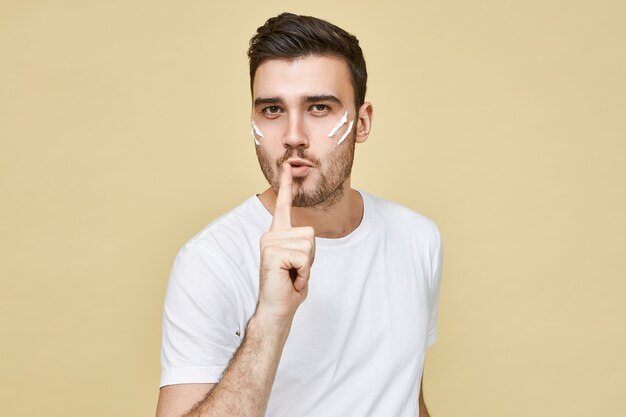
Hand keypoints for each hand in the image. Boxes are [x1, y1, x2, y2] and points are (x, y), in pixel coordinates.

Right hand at [258, 163, 315, 320]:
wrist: (278, 309)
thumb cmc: (290, 287)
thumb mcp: (300, 261)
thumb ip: (302, 245)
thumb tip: (308, 234)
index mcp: (277, 234)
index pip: (283, 205)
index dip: (287, 186)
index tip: (288, 166)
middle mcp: (270, 235)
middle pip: (310, 234)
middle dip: (311, 257)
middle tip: (296, 271)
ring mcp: (269, 242)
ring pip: (309, 245)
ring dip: (307, 266)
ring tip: (292, 275)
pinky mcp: (271, 253)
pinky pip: (303, 257)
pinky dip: (303, 273)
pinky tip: (290, 280)